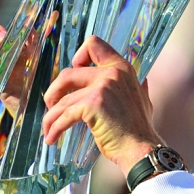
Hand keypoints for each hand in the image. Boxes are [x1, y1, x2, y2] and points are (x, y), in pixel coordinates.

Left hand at [42, 35, 160, 172]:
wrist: (141, 149)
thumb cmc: (140, 130)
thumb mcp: (144, 101)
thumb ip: (139, 87)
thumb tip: (143, 81)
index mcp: (122, 68)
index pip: (93, 44)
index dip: (78, 57)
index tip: (75, 74)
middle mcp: (112, 73)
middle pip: (68, 73)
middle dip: (54, 91)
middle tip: (52, 106)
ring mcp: (102, 88)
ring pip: (63, 99)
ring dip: (51, 116)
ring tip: (49, 129)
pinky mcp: (92, 105)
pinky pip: (64, 115)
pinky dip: (55, 128)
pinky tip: (52, 138)